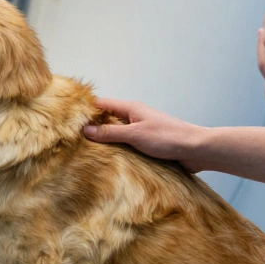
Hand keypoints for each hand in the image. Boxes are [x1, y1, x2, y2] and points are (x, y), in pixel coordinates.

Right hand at [83, 97, 207, 171]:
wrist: (195, 149)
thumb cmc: (167, 137)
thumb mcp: (135, 135)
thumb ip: (110, 132)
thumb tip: (86, 130)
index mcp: (131, 108)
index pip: (102, 104)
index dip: (86, 109)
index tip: (68, 118)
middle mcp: (134, 117)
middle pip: (108, 118)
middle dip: (93, 126)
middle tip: (73, 138)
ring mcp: (141, 130)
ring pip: (117, 133)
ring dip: (106, 140)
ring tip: (86, 151)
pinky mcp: (148, 143)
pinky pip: (127, 144)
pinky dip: (118, 150)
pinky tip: (109, 160)